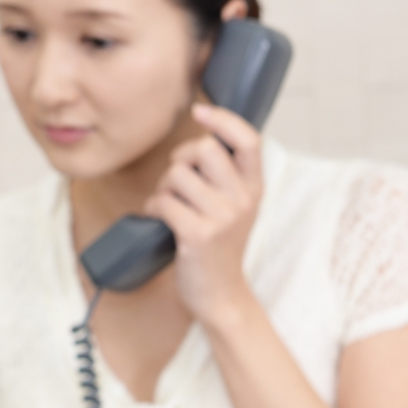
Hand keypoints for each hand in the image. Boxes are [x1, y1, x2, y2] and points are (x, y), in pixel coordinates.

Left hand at [142, 103, 262, 328]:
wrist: (222, 296)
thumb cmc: (220, 248)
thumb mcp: (236, 209)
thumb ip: (226, 177)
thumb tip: (201, 141)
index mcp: (254, 189)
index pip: (248, 140)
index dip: (223, 120)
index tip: (200, 111)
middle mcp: (243, 200)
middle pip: (203, 150)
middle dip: (180, 160)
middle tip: (177, 181)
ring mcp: (222, 218)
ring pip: (176, 176)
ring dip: (162, 189)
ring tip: (169, 207)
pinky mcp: (198, 235)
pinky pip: (162, 202)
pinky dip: (153, 208)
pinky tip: (159, 220)